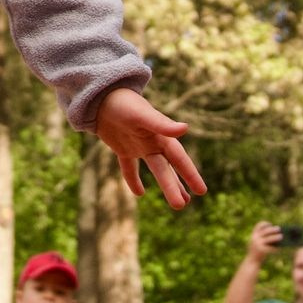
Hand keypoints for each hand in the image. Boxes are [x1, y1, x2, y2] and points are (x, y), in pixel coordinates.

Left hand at [94, 88, 206, 211]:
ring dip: (166, 184)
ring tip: (179, 202)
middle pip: (166, 169)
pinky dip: (133, 180)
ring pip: (155, 169)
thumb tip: (186, 129)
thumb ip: (162, 124)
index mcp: (161, 135)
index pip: (179, 159)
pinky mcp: (123, 148)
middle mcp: (153, 142)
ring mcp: (138, 146)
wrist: (101, 96)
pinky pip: (130, 167)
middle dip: (175, 187)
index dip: (190, 174)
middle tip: (183, 206)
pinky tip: (139, 194)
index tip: (202, 191)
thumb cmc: (124, 103)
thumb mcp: (142, 115)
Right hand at [247, 223, 282, 260]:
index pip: (258, 226)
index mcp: (253, 235)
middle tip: (279, 229)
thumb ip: (261, 237)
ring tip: (281, 236)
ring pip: (269, 239)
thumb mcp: (256, 243)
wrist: (251, 261)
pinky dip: (276, 248)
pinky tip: (280, 248)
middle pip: (266, 231)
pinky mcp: (262, 251)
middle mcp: (255, 238)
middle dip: (273, 229)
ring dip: (276, 237)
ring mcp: (258, 244)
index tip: (270, 224)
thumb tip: (273, 233)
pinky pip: (271, 248)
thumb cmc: (256, 251)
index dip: (265, 224)